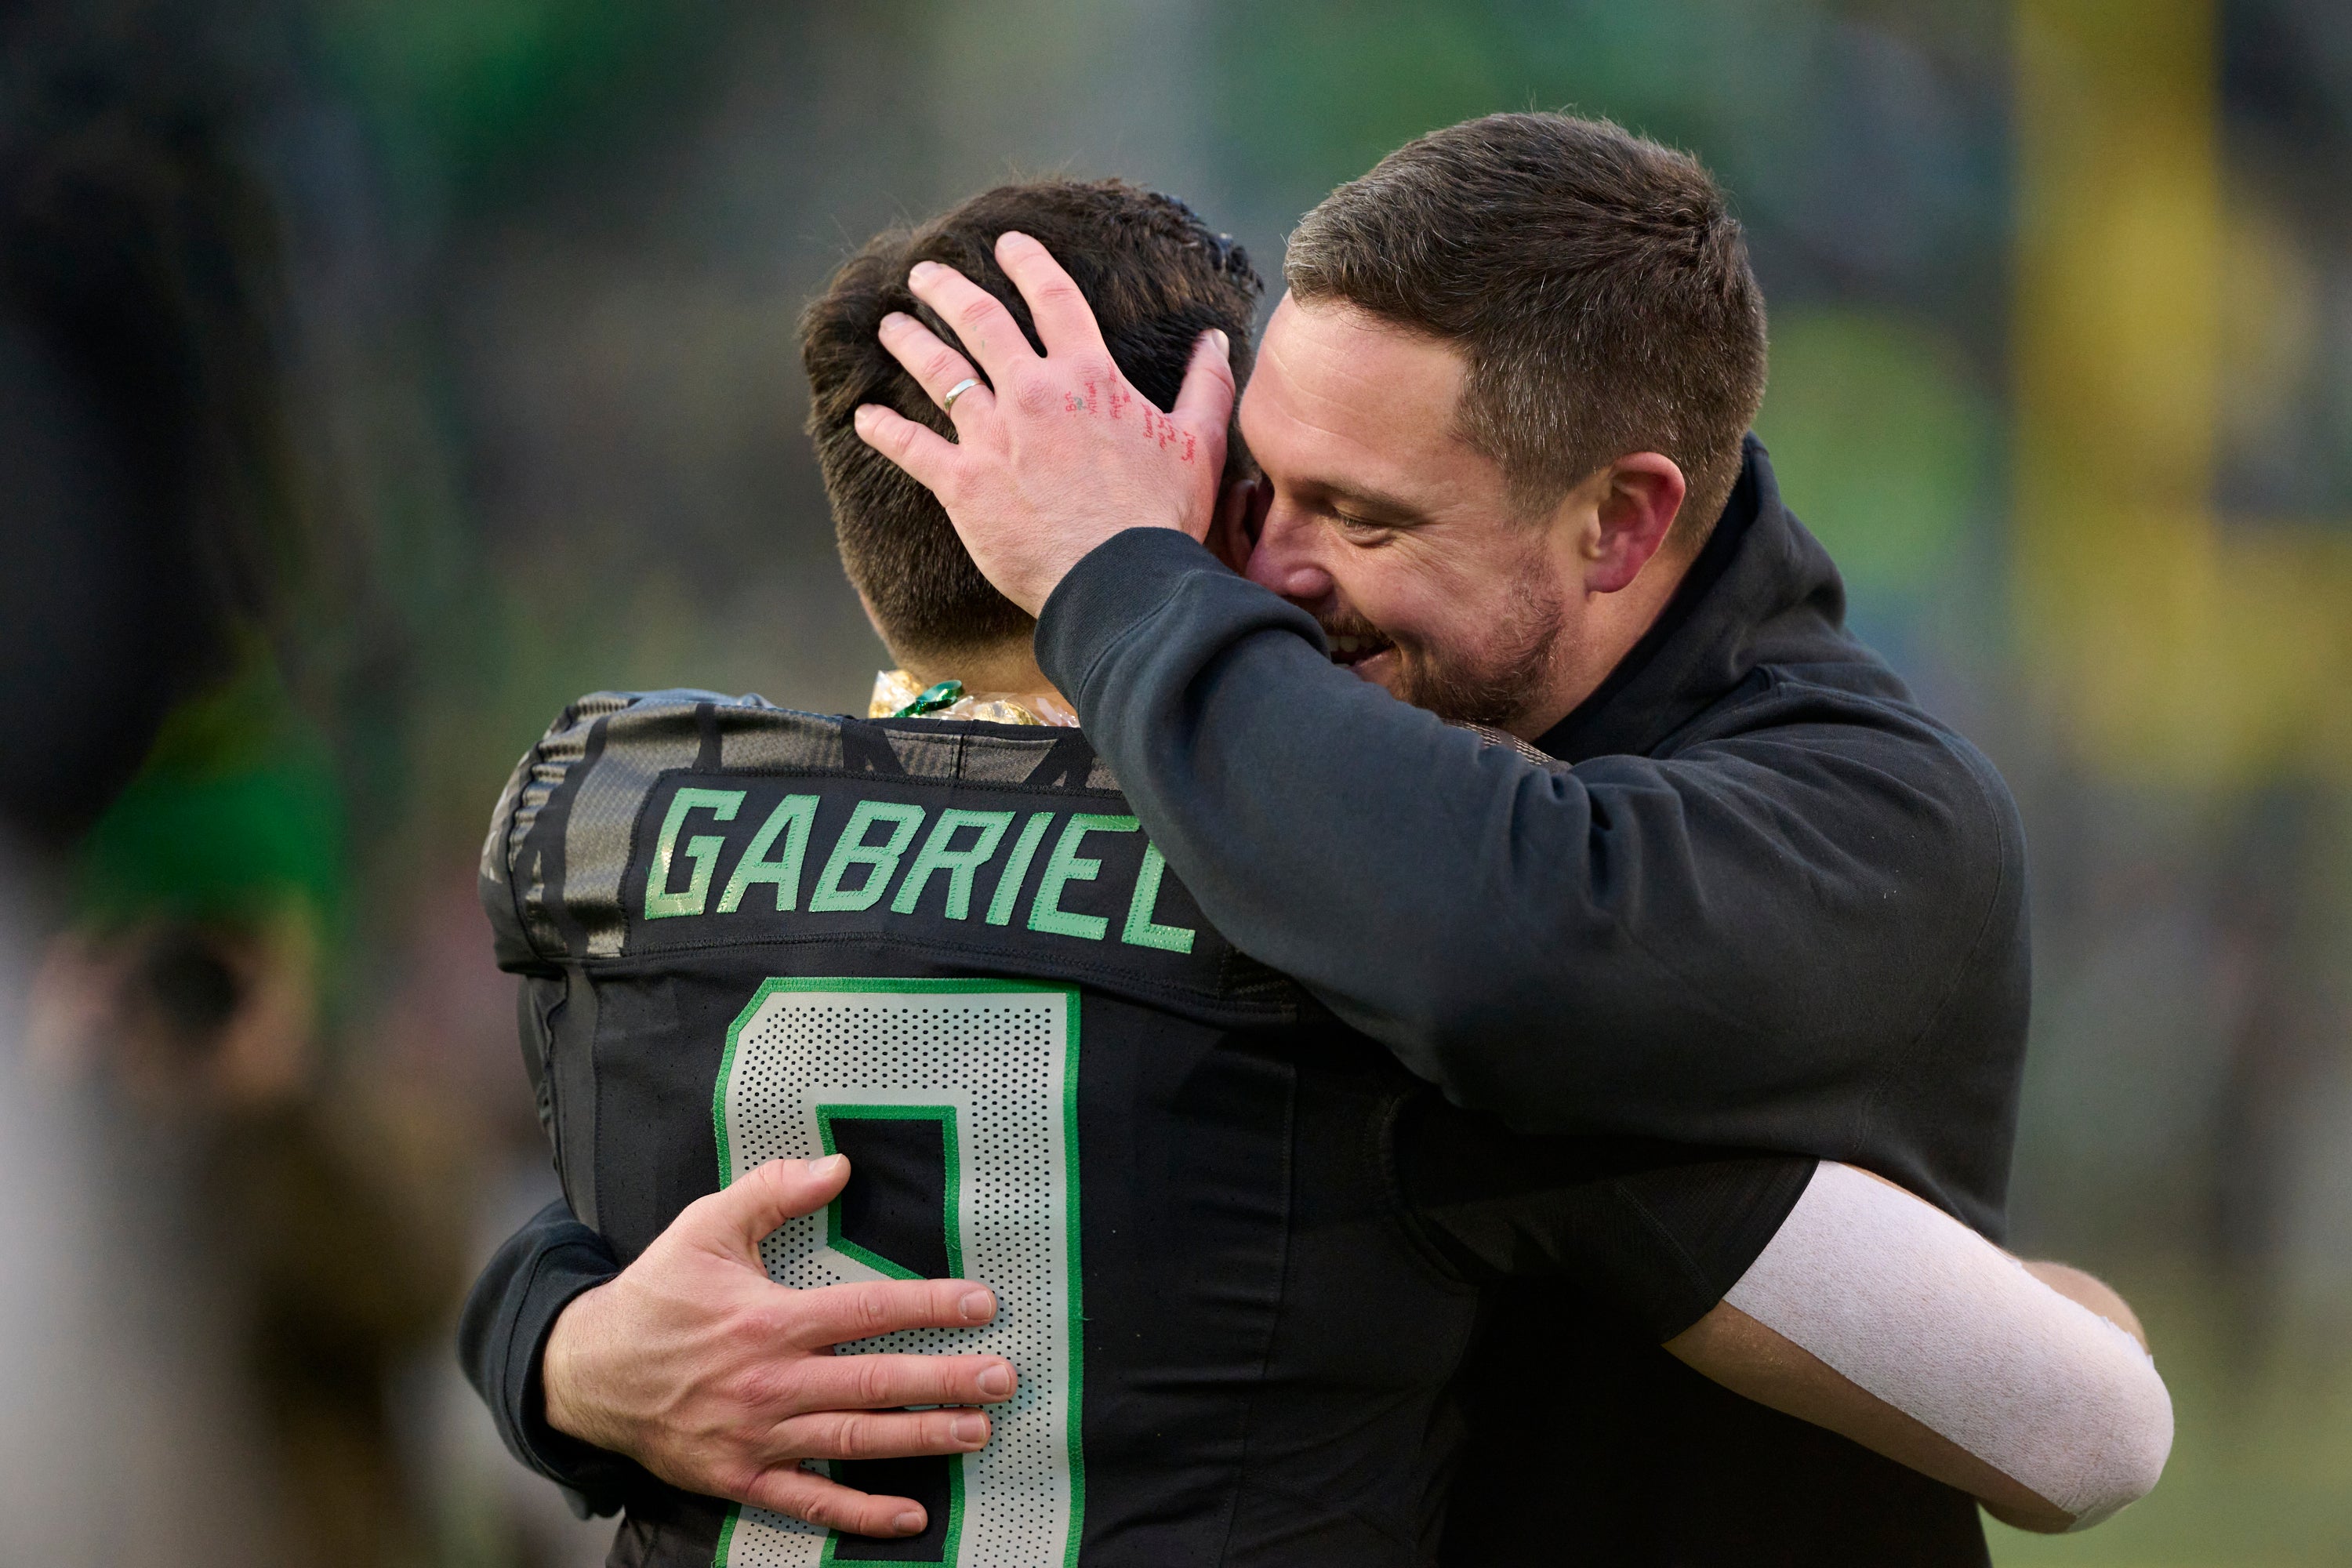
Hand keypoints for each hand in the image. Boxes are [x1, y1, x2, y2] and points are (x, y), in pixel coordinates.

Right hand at [543, 1156, 1015, 1538]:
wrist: (584, 1372)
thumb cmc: (655, 1294)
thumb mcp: (705, 1227)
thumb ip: (772, 1191)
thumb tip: (838, 1165)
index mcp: (768, 1320)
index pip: (866, 1310)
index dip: (930, 1307)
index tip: (983, 1305)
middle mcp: (769, 1383)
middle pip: (875, 1383)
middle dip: (946, 1381)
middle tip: (1003, 1379)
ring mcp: (757, 1437)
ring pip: (854, 1443)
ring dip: (921, 1438)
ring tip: (977, 1432)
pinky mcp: (740, 1477)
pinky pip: (810, 1504)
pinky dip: (862, 1516)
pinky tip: (913, 1516)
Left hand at [852, 231, 1235, 614]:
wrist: (1121, 579)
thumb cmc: (1163, 516)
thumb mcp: (1199, 443)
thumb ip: (1205, 385)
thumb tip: (1216, 340)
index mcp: (1088, 377)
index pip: (1054, 300)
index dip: (1029, 265)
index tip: (1007, 244)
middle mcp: (1034, 394)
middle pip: (981, 323)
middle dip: (948, 291)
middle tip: (924, 274)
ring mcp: (994, 437)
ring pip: (940, 374)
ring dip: (910, 344)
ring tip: (889, 326)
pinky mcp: (964, 484)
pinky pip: (912, 449)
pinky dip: (884, 431)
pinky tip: (862, 417)